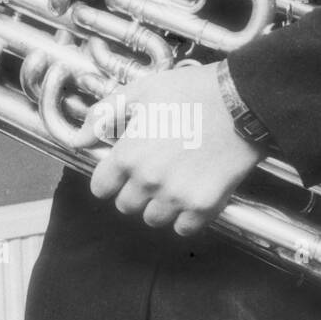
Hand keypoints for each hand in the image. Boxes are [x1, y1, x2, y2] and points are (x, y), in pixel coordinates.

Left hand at [64, 62, 266, 235]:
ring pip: (153, 219)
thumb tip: (78, 139)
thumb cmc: (191, 92)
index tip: (119, 172)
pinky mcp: (205, 206)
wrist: (242, 102)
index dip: (108, 179)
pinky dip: (185, 217)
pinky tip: (191, 194)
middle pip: (126, 206)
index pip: (101, 188)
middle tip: (152, 172)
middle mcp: (148, 181)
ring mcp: (177, 197)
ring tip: (173, 182)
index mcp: (128, 155)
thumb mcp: (140, 91)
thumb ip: (105, 116)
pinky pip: (184, 228)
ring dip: (158, 205)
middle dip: (133, 191)